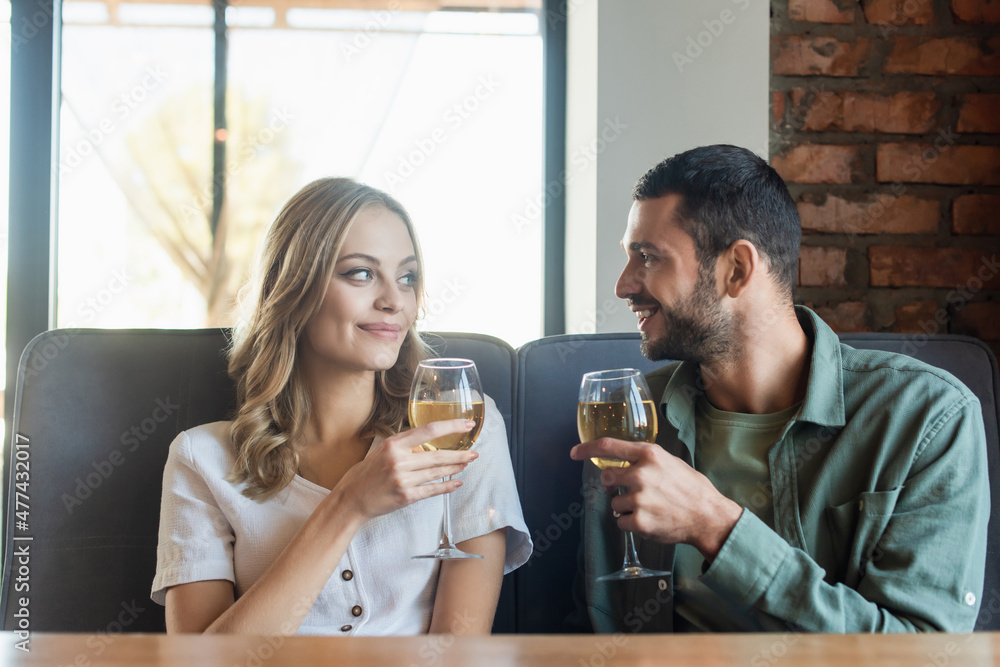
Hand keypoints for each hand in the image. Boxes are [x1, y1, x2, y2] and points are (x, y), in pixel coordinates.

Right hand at [334, 419, 477, 521]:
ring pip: (437, 472)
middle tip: (474, 453)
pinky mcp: (406, 497)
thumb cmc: (365, 474)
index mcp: (394, 445)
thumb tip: (427, 445)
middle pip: (438, 455)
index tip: (467, 424)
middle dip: (460, 454)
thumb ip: (404, 447)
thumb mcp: (382, 452)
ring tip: (466, 464)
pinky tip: (457, 483)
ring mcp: (403, 480)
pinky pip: (432, 490)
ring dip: (455, 468)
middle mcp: (399, 461)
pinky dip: (446, 486)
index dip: (451, 426)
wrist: (351, 499)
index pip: (429, 431)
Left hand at [570, 438, 742, 561]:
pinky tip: (650, 520)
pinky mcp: (639, 521)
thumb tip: (623, 462)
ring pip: (614, 502)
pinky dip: (631, 523)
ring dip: (626, 507)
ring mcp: (639, 498)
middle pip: (607, 477)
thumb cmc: (692, 489)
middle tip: (629, 491)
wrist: (708, 517)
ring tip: (649, 508)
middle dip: (613, 485)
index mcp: (650, 455)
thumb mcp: (670, 462)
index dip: (587, 448)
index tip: (575, 452)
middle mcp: (641, 474)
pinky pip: (620, 521)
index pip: (609, 446)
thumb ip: (645, 460)